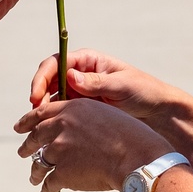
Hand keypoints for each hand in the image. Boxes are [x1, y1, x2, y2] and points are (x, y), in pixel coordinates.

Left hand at [14, 97, 169, 191]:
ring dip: (35, 171)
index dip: (27, 121)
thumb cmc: (130, 135)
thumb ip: (84, 118)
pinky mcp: (63, 173)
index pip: (41, 113)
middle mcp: (61, 127)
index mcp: (71, 109)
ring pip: (39, 162)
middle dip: (27, 146)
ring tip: (34, 178)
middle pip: (35, 137)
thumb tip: (73, 127)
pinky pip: (49, 183)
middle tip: (22, 151)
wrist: (136, 157)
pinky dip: (46, 189)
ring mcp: (60, 150)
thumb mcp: (105, 114)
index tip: (19, 127)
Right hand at [30, 49, 172, 122]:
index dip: (43, 78)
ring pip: (52, 97)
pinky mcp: (81, 109)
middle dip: (39, 95)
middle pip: (49, 80)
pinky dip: (52, 119)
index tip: (37, 95)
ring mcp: (79, 92)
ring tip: (38, 125)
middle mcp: (80, 74)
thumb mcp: (121, 86)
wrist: (157, 112)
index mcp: (88, 61)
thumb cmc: (143, 92)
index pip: (57, 63)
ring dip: (43, 109)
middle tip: (35, 113)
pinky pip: (61, 111)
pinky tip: (49, 131)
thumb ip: (96, 83)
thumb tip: (70, 76)